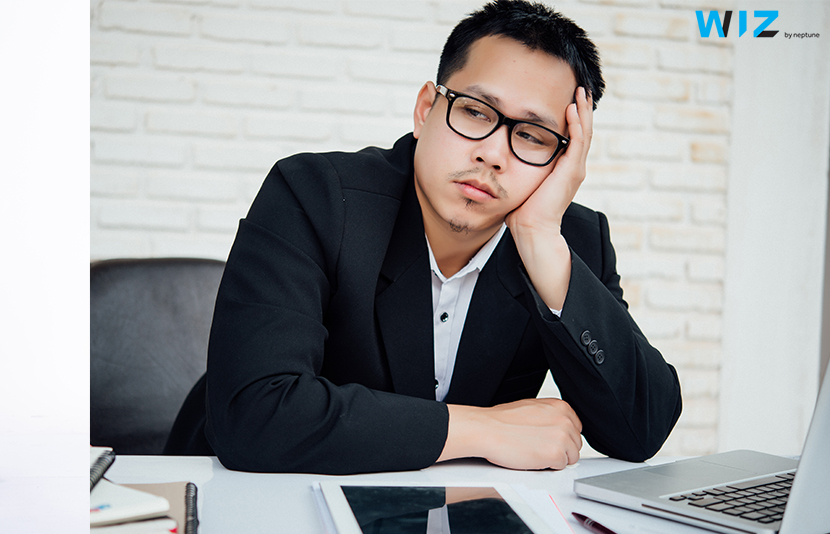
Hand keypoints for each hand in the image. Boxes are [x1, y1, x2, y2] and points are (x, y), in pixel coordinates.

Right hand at [438, 398, 582, 469]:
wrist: (487, 429)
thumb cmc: (502, 420)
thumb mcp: (533, 408)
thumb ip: (551, 416)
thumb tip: (559, 427)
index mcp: (561, 407)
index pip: (576, 428)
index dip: (563, 437)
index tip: (551, 440)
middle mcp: (565, 420)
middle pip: (575, 444)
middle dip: (561, 449)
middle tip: (540, 447)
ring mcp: (562, 438)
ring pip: (571, 457)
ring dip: (555, 459)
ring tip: (535, 452)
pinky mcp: (556, 455)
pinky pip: (560, 467)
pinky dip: (547, 467)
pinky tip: (533, 458)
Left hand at [506, 86, 593, 232]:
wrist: (532, 228)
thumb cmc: (523, 210)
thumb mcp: (525, 180)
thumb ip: (524, 167)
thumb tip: (506, 156)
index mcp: (565, 169)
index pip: (574, 137)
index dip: (575, 118)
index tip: (571, 99)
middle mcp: (574, 167)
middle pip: (583, 131)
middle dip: (583, 108)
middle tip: (582, 88)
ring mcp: (575, 169)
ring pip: (584, 133)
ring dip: (583, 110)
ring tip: (582, 91)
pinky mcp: (571, 172)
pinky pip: (578, 142)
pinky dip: (576, 124)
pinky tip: (572, 108)